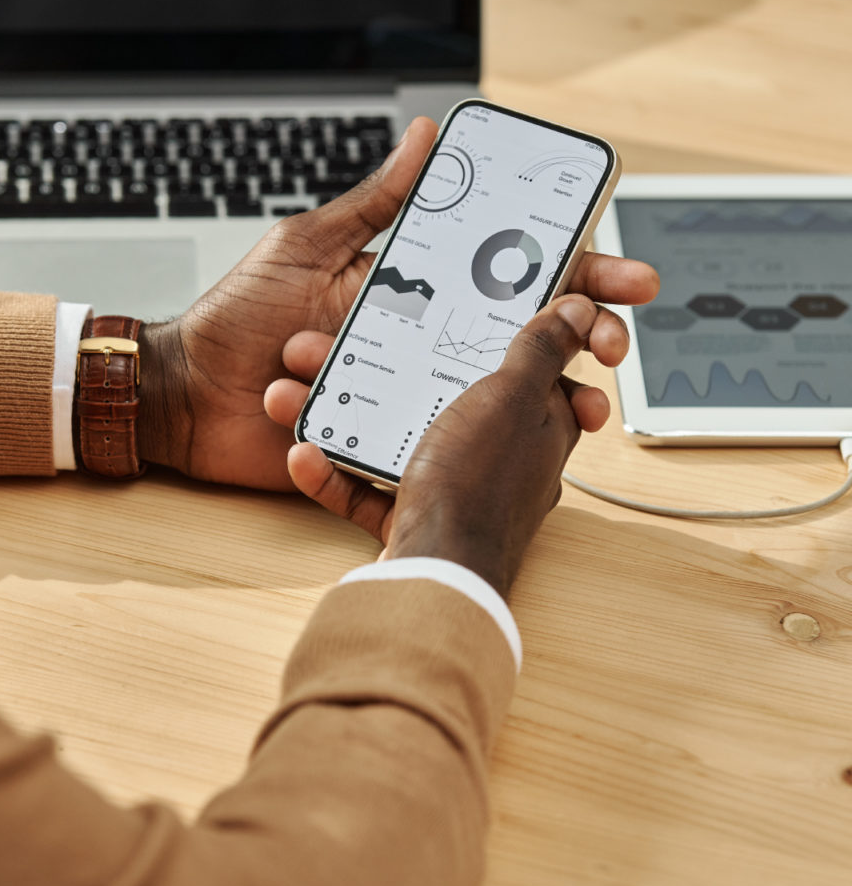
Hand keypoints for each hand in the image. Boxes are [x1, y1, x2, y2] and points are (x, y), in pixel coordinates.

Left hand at [137, 117, 440, 488]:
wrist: (183, 394)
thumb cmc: (236, 316)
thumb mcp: (303, 248)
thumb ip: (369, 203)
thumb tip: (424, 136)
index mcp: (382, 300)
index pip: (448, 293)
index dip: (472, 288)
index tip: (490, 281)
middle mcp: (384, 353)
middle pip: (434, 361)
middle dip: (395, 352)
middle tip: (340, 336)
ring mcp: (367, 404)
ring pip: (402, 411)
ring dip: (340, 386)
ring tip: (288, 369)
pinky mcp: (348, 447)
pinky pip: (368, 457)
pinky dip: (331, 446)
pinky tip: (292, 421)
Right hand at [268, 295, 607, 596]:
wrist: (436, 573)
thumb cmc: (478, 487)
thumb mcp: (511, 399)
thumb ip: (540, 353)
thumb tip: (578, 312)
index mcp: (538, 424)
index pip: (538, 370)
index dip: (513, 337)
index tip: (479, 312)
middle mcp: (501, 458)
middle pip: (453, 399)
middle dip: (404, 371)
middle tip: (368, 347)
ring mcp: (454, 489)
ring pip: (401, 439)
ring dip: (354, 417)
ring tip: (315, 393)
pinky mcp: (414, 517)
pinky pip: (370, 487)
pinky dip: (338, 473)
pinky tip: (308, 454)